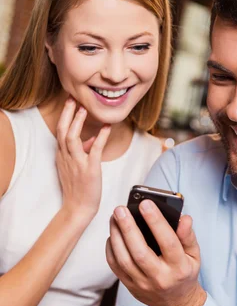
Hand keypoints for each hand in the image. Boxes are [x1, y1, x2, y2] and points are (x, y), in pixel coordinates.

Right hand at [56, 98, 110, 220]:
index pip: (60, 131)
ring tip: (83, 108)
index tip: (70, 102)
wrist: (78, 207)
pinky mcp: (89, 169)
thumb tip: (91, 139)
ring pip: (72, 137)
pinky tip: (107, 127)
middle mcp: (66, 157)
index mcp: (62, 156)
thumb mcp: (75, 166)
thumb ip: (82, 151)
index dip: (65, 116)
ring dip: (77, 121)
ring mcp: (77, 163)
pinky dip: (100, 137)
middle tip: (72, 97)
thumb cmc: (78, 188)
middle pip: (62, 130)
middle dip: (67, 113)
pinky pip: (94, 150)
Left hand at [106, 200, 206, 305]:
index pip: (168, 242)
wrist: (176, 304)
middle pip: (140, 252)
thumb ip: (188, 236)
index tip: (146, 204)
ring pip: (124, 260)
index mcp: (179, 268)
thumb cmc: (184, 274)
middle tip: (120, 209)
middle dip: (128, 228)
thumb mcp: (194, 256)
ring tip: (114, 218)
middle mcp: (160, 277)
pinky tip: (112, 234)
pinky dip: (111, 249)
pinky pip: (115, 267)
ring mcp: (143, 284)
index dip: (156, 222)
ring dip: (116, 236)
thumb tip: (184, 218)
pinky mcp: (130, 286)